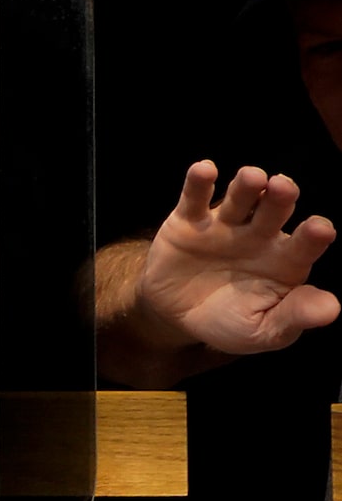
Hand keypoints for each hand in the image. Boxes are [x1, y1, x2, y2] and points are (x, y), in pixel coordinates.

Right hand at [117, 161, 337, 367]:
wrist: (175, 316)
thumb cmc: (228, 320)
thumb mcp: (263, 330)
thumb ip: (294, 317)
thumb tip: (330, 309)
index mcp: (285, 260)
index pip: (305, 243)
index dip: (314, 234)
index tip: (318, 229)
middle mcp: (259, 235)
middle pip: (275, 210)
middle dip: (281, 197)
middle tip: (282, 187)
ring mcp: (224, 225)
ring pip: (239, 199)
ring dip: (246, 185)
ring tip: (252, 177)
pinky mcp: (188, 222)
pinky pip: (195, 199)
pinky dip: (198, 182)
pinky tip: (204, 170)